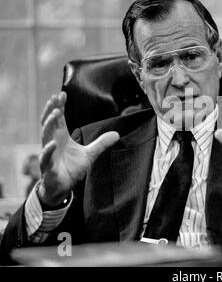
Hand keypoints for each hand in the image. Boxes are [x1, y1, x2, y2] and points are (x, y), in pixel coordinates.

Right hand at [38, 91, 118, 206]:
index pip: (59, 119)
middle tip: (55, 98)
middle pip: (49, 123)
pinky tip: (51, 144)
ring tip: (55, 114)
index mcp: (61, 137)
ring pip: (45, 136)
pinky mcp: (47, 167)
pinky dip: (47, 150)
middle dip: (52, 110)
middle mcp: (52, 142)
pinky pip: (45, 157)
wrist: (62, 187)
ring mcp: (48, 154)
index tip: (62, 94)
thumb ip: (101, 143)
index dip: (59, 106)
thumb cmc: (71, 168)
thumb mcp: (90, 154)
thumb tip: (117, 134)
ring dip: (49, 125)